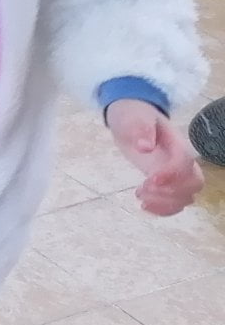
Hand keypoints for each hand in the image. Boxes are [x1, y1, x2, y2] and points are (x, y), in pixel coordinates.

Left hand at [106, 100, 203, 215]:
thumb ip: (140, 128)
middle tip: (143, 188)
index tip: (150, 180)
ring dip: (165, 202)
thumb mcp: (133, 116)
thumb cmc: (134, 114)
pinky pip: (175, 202)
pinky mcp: (165, 182)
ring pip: (186, 196)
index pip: (185, 162)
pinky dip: (164, 210)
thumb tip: (144, 147)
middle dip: (172, 192)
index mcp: (175, 143)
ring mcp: (174, 173)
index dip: (172, 174)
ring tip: (139, 195)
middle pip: (194, 183)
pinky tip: (144, 206)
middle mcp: (180, 160)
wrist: (131, 117)